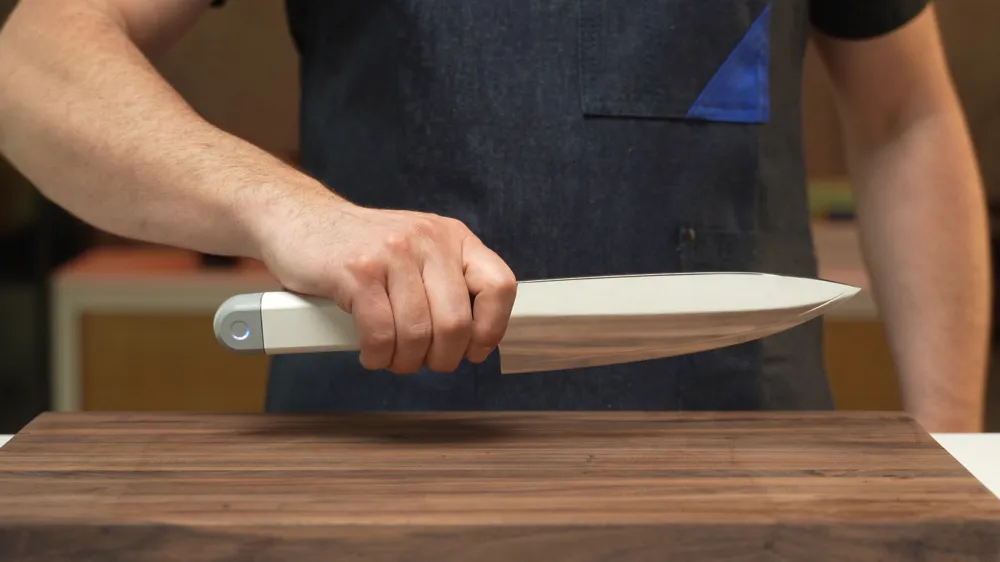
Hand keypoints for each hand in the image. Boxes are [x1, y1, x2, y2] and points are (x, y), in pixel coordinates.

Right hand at [256, 192, 516, 373]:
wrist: (298, 219)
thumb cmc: (360, 248)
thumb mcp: (416, 251)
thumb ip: (445, 284)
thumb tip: (474, 340)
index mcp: (452, 237)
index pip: (499, 286)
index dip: (491, 329)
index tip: (474, 350)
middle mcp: (428, 240)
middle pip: (456, 323)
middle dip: (441, 358)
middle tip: (422, 361)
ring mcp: (392, 253)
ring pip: (417, 334)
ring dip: (404, 361)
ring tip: (390, 356)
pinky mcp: (357, 272)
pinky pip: (380, 334)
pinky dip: (377, 355)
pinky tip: (370, 352)